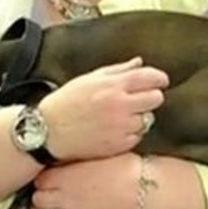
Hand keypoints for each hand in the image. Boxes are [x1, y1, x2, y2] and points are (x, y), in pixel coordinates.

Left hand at [29, 154, 140, 208]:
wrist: (140, 189)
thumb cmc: (123, 167)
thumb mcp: (93, 153)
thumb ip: (73, 159)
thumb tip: (61, 160)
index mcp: (62, 175)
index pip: (39, 179)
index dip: (44, 179)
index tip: (50, 178)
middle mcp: (60, 197)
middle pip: (37, 198)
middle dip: (40, 196)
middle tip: (49, 193)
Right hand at [38, 57, 167, 161]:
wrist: (48, 132)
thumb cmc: (66, 103)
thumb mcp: (89, 79)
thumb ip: (118, 70)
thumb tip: (139, 63)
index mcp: (114, 86)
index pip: (151, 78)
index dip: (159, 78)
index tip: (159, 81)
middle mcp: (121, 106)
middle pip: (157, 98)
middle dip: (151, 97)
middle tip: (139, 99)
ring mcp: (121, 127)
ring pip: (148, 119)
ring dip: (139, 117)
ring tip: (120, 116)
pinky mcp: (119, 145)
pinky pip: (137, 137)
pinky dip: (130, 133)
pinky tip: (114, 129)